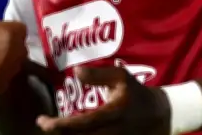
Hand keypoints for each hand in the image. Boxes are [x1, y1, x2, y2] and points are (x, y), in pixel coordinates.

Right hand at [0, 18, 27, 92]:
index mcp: (17, 32)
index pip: (21, 30)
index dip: (11, 33)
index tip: (3, 35)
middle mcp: (21, 50)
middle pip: (20, 49)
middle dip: (12, 49)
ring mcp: (15, 68)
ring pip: (15, 65)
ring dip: (7, 63)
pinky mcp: (6, 83)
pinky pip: (5, 78)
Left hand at [35, 66, 170, 134]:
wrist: (158, 114)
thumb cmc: (134, 92)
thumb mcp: (120, 77)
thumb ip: (98, 75)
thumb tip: (76, 72)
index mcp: (114, 113)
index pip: (83, 123)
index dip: (61, 125)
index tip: (44, 122)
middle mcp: (113, 132)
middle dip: (59, 134)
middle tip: (42, 123)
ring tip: (52, 128)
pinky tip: (66, 132)